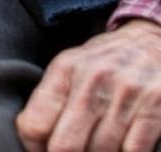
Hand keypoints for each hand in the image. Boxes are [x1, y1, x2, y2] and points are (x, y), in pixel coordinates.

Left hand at [16, 20, 160, 151]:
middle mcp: (91, 80)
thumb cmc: (104, 62)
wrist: (150, 40)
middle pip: (65, 145)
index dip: (34, 149)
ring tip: (98, 148)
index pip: (34, 123)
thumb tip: (35, 139)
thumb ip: (53, 99)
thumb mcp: (72, 67)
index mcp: (64, 69)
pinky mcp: (154, 106)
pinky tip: (122, 150)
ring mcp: (124, 94)